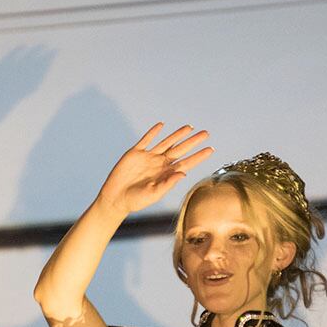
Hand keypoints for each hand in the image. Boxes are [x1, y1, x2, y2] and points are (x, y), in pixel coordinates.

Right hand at [96, 123, 213, 214]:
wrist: (116, 198)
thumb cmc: (136, 201)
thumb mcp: (154, 194)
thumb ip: (168, 183)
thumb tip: (183, 174)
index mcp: (166, 174)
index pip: (186, 163)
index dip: (198, 156)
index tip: (211, 149)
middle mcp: (159, 164)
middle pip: (180, 150)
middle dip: (193, 142)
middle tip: (206, 133)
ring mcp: (148, 157)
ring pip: (166, 142)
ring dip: (177, 134)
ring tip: (189, 127)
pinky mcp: (135, 153)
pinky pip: (146, 140)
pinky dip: (153, 132)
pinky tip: (161, 125)